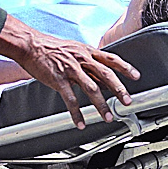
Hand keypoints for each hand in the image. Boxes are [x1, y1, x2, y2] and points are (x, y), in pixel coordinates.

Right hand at [0, 17, 138, 128]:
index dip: (125, 67)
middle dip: (119, 89)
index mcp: (87, 51)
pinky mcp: (58, 80)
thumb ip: (89, 62)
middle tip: (128, 102)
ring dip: (102, 105)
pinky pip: (70, 99)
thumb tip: (102, 76)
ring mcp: (71, 69)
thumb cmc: (51, 47)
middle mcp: (82, 59)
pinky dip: (77, 113)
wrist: (31, 45)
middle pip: (106, 75)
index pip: (111, 58)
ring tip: (108, 117)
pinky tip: (81, 123)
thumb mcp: (75, 49)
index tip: (136, 76)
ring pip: (91, 88)